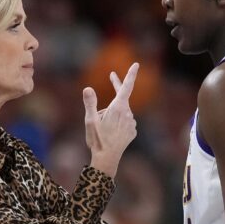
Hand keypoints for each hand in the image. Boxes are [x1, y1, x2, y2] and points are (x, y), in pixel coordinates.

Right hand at [85, 63, 138, 177]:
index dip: (131, 74)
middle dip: (116, 87)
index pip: (126, 87)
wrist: (107, 159)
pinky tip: (110, 132)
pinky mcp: (132, 131)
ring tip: (101, 126)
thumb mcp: (90, 120)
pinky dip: (117, 122)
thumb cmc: (97, 139)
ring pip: (121, 112)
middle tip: (112, 75)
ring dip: (112, 113)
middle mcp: (128, 113)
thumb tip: (87, 88)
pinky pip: (124, 122)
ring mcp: (132, 123)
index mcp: (118, 108)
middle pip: (122, 97)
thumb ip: (90, 103)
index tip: (136, 64)